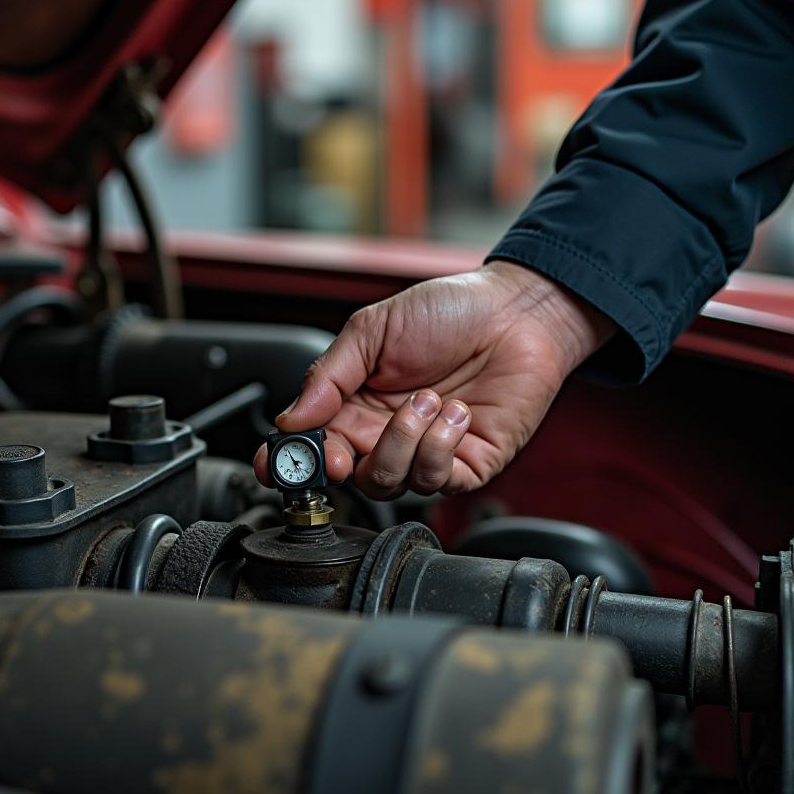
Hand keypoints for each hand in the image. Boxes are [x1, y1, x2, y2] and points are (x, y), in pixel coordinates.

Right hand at [254, 261, 614, 498]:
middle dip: (342, 462)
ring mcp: (426, 453)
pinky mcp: (467, 464)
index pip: (313, 446)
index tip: (277, 462)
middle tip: (346, 440)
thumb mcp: (373, 330)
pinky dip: (440, 446)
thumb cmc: (450, 313)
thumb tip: (291, 418)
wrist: (516, 311)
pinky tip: (454, 412)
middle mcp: (387, 434)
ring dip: (403, 439)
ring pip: (390, 481)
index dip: (290, 463)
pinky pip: (437, 479)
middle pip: (348, 476)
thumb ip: (328, 375)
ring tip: (429, 397)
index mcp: (355, 404)